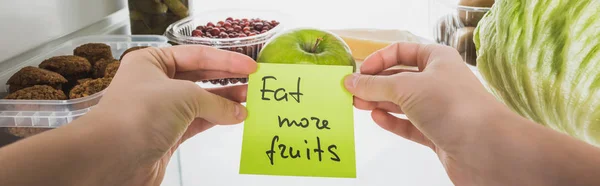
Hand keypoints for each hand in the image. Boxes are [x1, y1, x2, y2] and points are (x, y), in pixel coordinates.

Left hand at [90, 45, 255, 184]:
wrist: (112, 157)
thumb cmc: (139, 114)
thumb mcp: (184, 96)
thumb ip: (216, 101)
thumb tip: (239, 111)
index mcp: (152, 62)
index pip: (196, 56)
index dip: (226, 60)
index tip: (250, 65)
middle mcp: (155, 84)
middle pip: (199, 77)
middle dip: (227, 79)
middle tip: (254, 82)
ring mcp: (161, 111)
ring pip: (201, 102)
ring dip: (225, 101)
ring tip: (251, 100)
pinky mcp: (167, 135)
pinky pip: (198, 122)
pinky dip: (217, 119)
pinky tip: (236, 118)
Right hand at [343, 42, 515, 184]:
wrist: (487, 148)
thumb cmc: (453, 106)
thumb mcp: (406, 87)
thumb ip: (375, 85)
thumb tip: (351, 82)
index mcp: (437, 59)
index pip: (402, 51)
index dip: (379, 59)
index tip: (360, 72)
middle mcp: (438, 81)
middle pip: (399, 78)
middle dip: (375, 84)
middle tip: (351, 92)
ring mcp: (438, 109)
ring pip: (402, 103)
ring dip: (379, 103)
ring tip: (356, 105)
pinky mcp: (437, 134)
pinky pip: (409, 125)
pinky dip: (392, 122)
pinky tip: (376, 118)